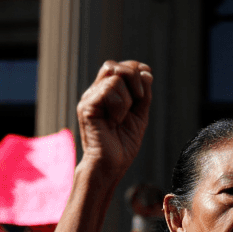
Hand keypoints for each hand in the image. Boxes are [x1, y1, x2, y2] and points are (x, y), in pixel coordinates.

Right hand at [75, 60, 152, 175]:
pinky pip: (108, 90)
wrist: (112, 165)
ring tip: (122, 117)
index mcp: (107, 93)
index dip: (136, 69)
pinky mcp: (87, 106)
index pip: (120, 67)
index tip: (145, 85)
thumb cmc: (123, 144)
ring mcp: (89, 98)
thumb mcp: (140, 115)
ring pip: (114, 76)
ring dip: (128, 97)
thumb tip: (145, 72)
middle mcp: (96, 92)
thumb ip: (143, 94)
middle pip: (114, 65)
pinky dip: (119, 106)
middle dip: (133, 77)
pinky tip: (114, 121)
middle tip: (139, 98)